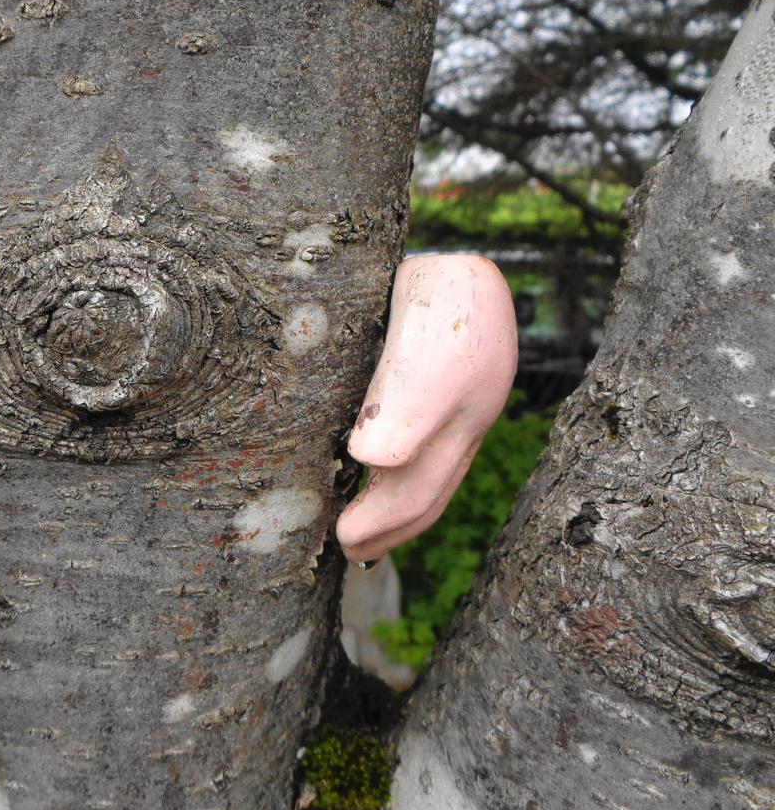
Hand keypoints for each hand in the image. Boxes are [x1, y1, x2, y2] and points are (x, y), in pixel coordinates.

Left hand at [336, 255, 516, 564]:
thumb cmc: (439, 306)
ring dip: (400, 505)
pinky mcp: (453, 381)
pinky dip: (407, 470)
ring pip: (434, 470)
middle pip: (429, 492)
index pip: (419, 494)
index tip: (343, 542)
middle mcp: (464, 422)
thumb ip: (402, 413)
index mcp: (457, 426)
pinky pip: (433, 442)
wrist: (465, 259)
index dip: (381, 525)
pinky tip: (383, 468)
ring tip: (368, 529)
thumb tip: (370, 462)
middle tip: (350, 550)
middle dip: (391, 528)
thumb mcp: (419, 358)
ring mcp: (463, 402)